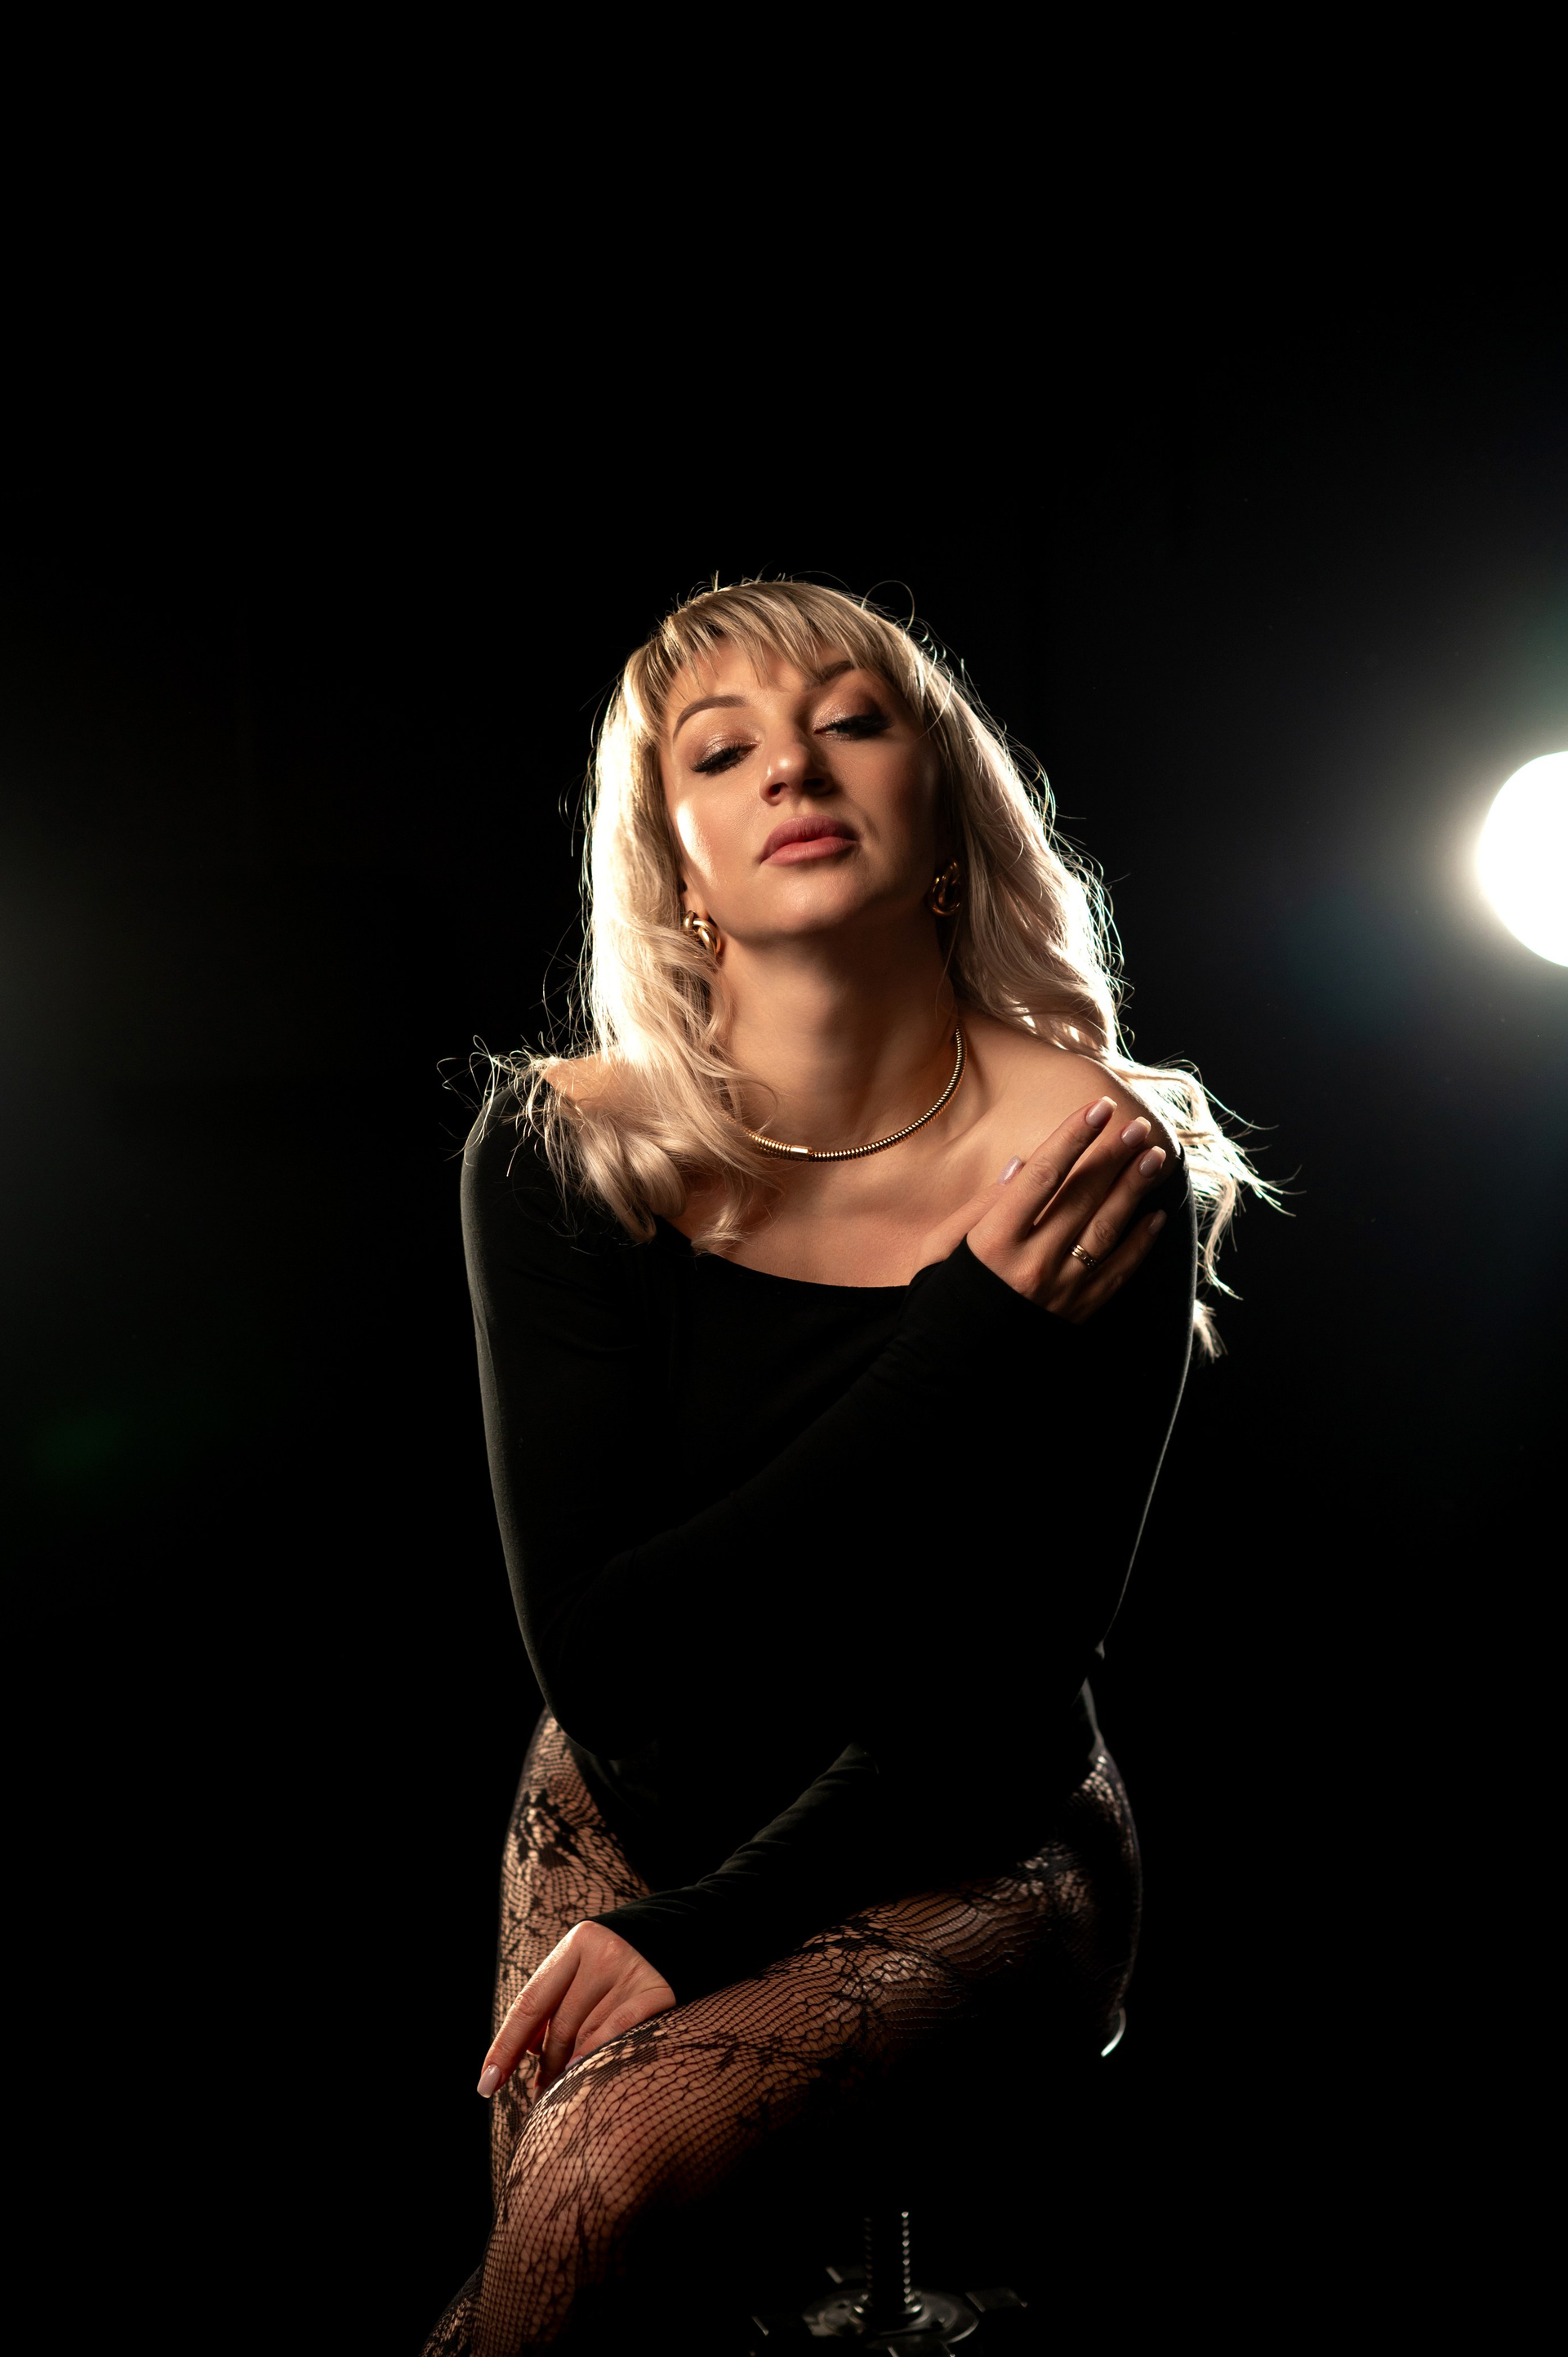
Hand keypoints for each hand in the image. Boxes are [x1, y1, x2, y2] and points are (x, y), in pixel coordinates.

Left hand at [476, 1921, 675, 2099]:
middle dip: (546, 2066)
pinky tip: (587, 2075)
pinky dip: (598, 2058)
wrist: (687, 1937)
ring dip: (571, 2070)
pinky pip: (619, 2035)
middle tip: (540, 2093)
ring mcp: (631, 1970)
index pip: (530, 2003)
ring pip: (588, 2036)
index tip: (487, 2084)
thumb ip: (557, 2003)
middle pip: (560, 2026)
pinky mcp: (659, 1990)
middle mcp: (602, 1952)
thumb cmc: (621, 1969)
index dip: (505, 2047)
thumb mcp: (586, 1971)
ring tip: (568, 2087)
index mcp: (576, 1944)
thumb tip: (526, 2057)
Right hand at [916, 1096, 1170, 1319]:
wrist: (949, 1372)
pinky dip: (1140, 1243)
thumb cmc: (940, 1300)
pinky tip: (1154, 1216)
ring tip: (1153, 1158)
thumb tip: (1021, 1165)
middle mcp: (1032, 1264)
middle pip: (1082, 1198)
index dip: (1072, 1138)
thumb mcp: (939, 1248)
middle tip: (1137, 1125)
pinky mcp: (1078, 1314)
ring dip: (1133, 1191)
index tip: (1097, 1109)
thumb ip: (981, 1205)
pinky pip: (1118, 1272)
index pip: (1042, 1177)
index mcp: (993, 1242)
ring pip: (1107, 1230)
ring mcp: (1060, 1291)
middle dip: (1113, 1157)